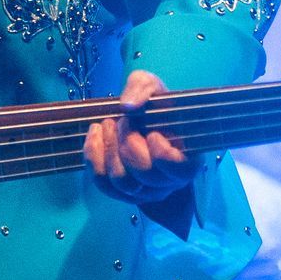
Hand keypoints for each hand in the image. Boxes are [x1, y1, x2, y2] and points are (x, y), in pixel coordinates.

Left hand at [83, 68, 190, 203]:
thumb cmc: (153, 106)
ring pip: (122, 182)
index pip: (179, 169)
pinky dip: (94, 156)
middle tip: (124, 121)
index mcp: (187, 158)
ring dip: (110, 148)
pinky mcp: (120, 192)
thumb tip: (128, 106)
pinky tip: (95, 134)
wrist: (138, 120)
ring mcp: (143, 191)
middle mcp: (167, 181)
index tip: (153, 131)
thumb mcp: (152, 87)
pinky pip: (103, 183)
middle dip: (129, 142)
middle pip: (145, 174)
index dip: (161, 152)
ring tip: (108, 124)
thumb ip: (144, 88)